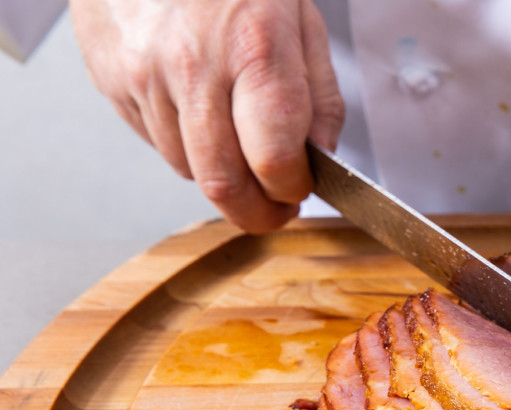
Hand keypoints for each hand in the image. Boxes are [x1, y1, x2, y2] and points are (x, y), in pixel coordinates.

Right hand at [69, 0, 343, 233]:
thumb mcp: (301, 19)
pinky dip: (185, 146)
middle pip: (223, 183)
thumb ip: (319, 96)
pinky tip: (200, 113)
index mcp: (254, 50)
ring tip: (240, 147)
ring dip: (221, 176)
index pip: (274, 160)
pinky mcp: (111, 81)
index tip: (302, 191)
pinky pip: (153, 142)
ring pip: (188, 169)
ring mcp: (144, 77)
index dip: (293, 190)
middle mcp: (193, 68)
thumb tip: (322, 157)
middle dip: (257, 213)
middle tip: (276, 209)